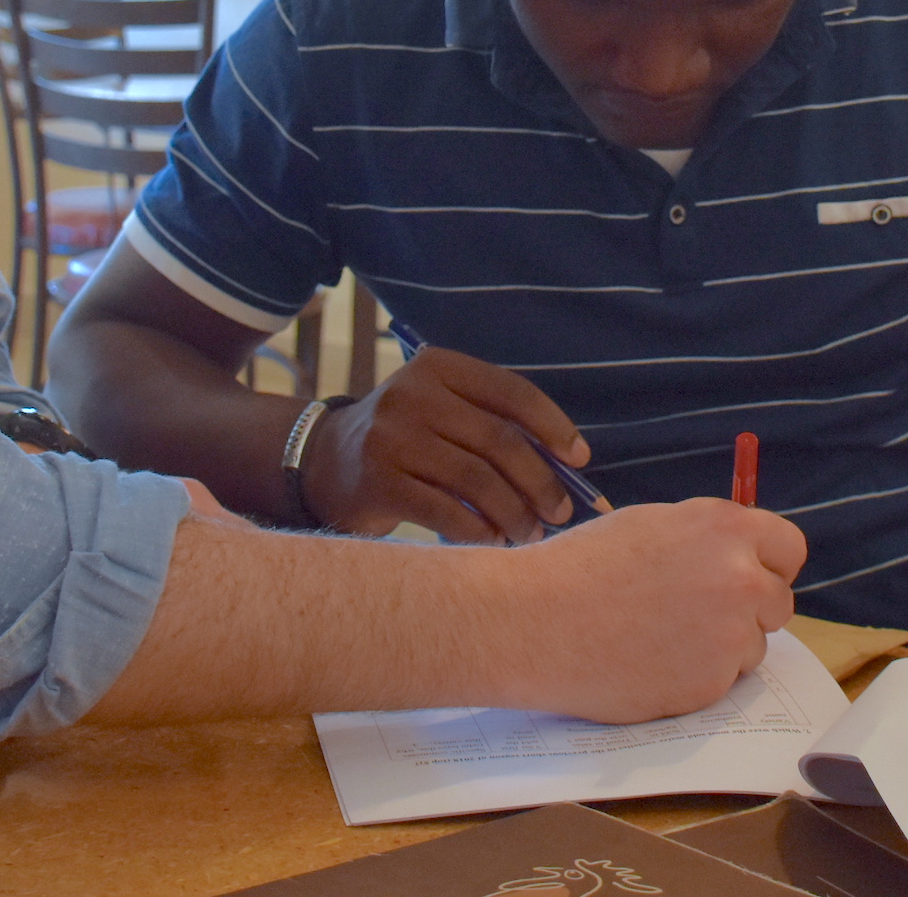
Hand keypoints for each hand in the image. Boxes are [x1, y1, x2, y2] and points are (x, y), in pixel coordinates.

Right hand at [302, 347, 588, 543]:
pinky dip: (478, 531)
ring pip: (476, 479)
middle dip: (540, 481)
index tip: (580, 460)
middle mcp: (413, 394)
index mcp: (439, 366)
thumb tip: (567, 468)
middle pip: (498, 440)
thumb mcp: (444, 411)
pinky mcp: (378, 481)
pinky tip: (494, 541)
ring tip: (531, 533)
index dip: (553, 426)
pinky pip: (445, 511)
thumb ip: (494, 425)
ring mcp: (392, 437)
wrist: (326, 464)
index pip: (511, 391)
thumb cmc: (409, 439)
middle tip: (560, 512)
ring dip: (514, 512)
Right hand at [488, 498, 808, 722]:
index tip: (750, 577)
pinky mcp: (709, 685)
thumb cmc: (580, 567)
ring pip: (753, 647)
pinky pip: (722, 682)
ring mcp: (729, 636)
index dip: (768, 564)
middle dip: (749, 610)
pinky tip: (650, 663)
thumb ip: (707, 538)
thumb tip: (740, 554)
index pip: (790, 548)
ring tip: (660, 639)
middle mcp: (740, 580)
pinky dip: (696, 678)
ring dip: (722, 647)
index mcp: (726, 529)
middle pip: (779, 602)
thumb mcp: (652, 525)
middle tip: (698, 615)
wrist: (533, 621)